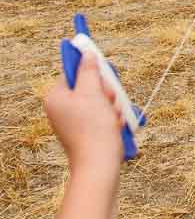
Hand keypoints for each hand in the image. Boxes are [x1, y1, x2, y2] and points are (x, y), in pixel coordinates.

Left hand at [43, 54, 123, 182]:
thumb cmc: (93, 129)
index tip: (105, 72)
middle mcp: (62, 109)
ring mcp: (74, 121)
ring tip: (114, 118)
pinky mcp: (87, 130)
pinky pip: (104, 114)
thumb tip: (87, 53)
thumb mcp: (92, 92)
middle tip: (110, 101)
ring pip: (101, 100)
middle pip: (90, 85)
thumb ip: (89, 71)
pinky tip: (115, 126)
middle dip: (106, 92)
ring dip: (113, 106)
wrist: (99, 165)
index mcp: (56, 97)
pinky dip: (113, 118)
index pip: (73, 72)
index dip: (91, 70)